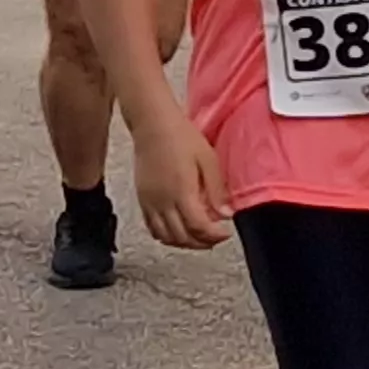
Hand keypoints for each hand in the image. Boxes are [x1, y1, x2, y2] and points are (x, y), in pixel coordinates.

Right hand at [129, 112, 230, 250]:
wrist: (153, 124)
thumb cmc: (182, 137)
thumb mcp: (208, 160)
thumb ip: (216, 190)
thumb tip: (225, 214)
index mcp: (181, 192)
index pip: (198, 227)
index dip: (214, 236)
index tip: (226, 233)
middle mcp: (163, 202)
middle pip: (181, 237)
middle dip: (201, 243)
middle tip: (215, 238)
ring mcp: (149, 202)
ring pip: (164, 237)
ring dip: (183, 243)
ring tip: (199, 237)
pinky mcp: (141, 199)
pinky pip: (151, 227)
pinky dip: (166, 236)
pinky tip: (178, 230)